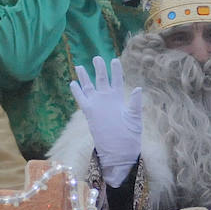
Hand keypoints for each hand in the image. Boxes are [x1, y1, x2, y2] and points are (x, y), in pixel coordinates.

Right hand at [70, 57, 142, 186]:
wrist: (119, 152)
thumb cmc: (130, 137)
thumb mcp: (135, 118)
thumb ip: (136, 103)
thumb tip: (138, 88)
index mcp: (119, 99)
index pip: (117, 80)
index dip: (116, 70)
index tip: (115, 60)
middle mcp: (107, 100)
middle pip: (102, 79)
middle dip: (99, 68)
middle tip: (97, 57)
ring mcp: (97, 105)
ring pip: (89, 87)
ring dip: (85, 76)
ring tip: (80, 65)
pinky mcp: (89, 113)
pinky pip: (81, 99)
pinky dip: (76, 91)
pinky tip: (72, 82)